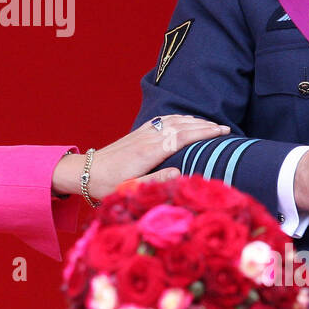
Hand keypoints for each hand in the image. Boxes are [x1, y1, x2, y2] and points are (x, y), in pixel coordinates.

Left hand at [52, 115, 230, 199]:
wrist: (84, 172)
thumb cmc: (106, 185)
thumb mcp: (131, 189)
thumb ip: (156, 181)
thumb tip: (180, 174)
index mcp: (147, 153)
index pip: (181, 137)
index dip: (203, 133)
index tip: (222, 132)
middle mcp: (146, 139)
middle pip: (180, 126)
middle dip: (204, 125)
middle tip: (225, 128)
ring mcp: (141, 134)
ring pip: (172, 121)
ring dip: (193, 120)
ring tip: (211, 124)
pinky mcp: (136, 134)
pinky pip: (162, 121)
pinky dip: (178, 118)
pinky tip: (185, 120)